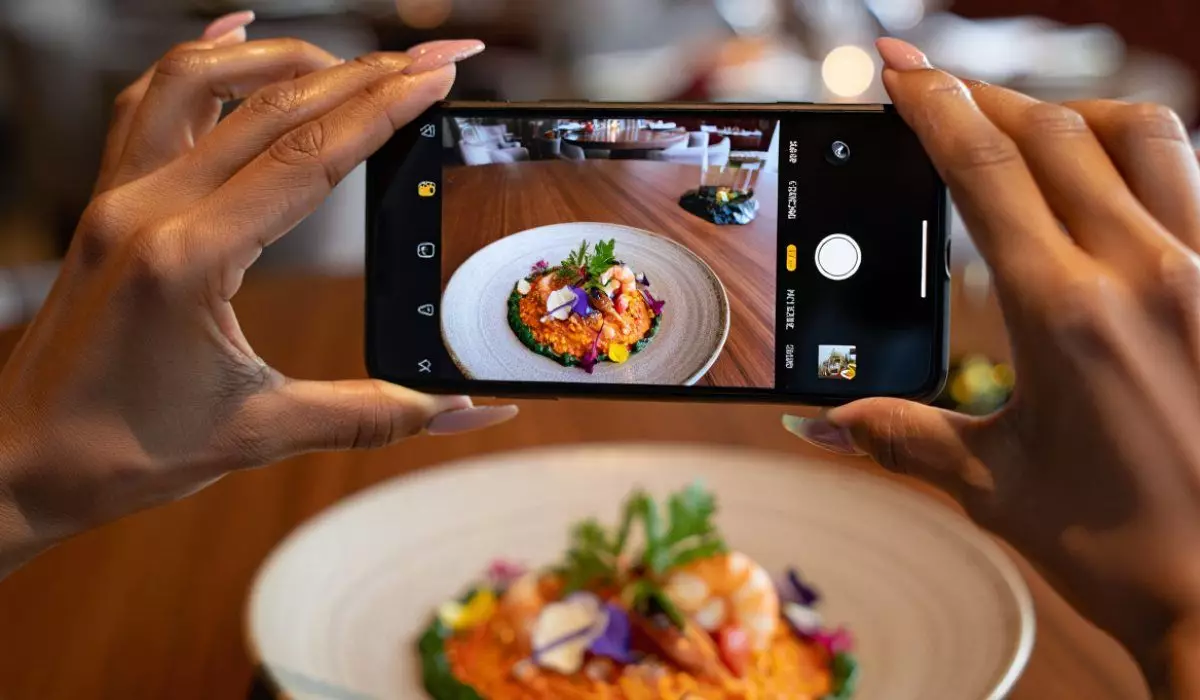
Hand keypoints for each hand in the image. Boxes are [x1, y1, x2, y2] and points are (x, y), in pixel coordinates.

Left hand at [0, 14, 508, 576]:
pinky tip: (237, 34)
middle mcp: (146, 208)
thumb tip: (464, 410)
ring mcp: (116, 197)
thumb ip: (371, 415)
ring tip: (352, 57)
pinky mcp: (103, 202)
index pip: (307, 158)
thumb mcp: (260, 434)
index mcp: (188, 259)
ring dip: (284, 57)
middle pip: (271, 107)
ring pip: (201, 81)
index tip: (438, 77)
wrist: (16, 464)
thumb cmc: (121, 454)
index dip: (384, 109)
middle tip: (432, 56)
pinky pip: (149, 103)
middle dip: (364, 73)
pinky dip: (200, 60)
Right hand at [786, 38, 1199, 694]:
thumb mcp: (996, 487)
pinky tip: (1105, 190)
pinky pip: (1192, 181)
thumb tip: (820, 424)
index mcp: (1067, 314)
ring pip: (1144, 132)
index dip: (935, 105)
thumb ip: (902, 436)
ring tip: (1028, 128)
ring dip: (1073, 112)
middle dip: (986, 95)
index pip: (988, 168)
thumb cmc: (1124, 550)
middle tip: (935, 89)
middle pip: (1057, 129)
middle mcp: (1144, 271)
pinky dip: (1138, 158)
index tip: (899, 70)